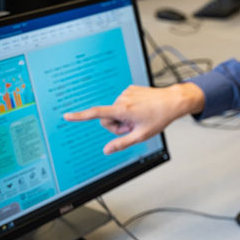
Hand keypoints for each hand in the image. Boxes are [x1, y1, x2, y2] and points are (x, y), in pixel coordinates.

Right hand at [63, 83, 203, 153]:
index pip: (97, 114)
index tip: (66, 116)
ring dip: (124, 117)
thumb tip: (106, 150)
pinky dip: (129, 108)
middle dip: (117, 125)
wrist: (173, 100)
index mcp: (123, 110)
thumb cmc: (159, 117)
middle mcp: (122, 99)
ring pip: (115, 111)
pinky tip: (141, 109)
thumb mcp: (141, 135)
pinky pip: (122, 103)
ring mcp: (126, 93)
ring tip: (140, 116)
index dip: (80, 116)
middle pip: (107, 118)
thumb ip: (122, 143)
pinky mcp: (130, 89)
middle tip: (133, 126)